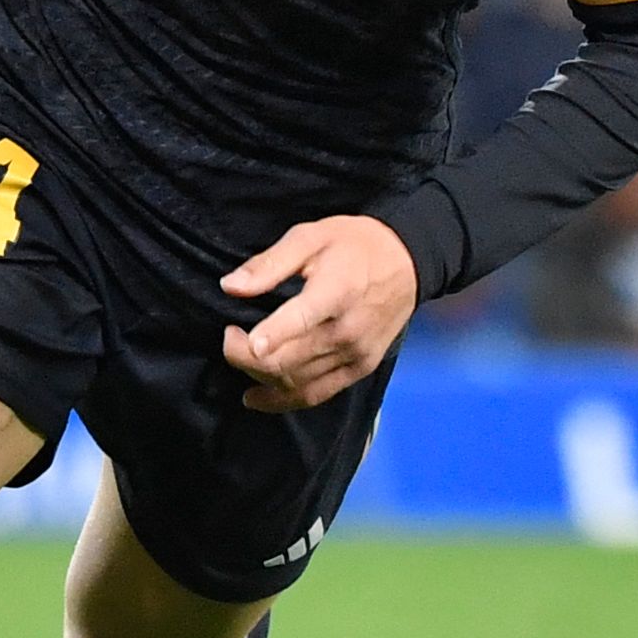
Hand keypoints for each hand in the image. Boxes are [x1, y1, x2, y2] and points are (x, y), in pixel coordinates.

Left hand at [219, 214, 417, 414]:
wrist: (408, 261)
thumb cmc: (355, 244)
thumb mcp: (311, 236)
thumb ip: (270, 263)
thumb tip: (230, 286)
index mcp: (336, 292)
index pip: (299, 321)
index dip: (267, 336)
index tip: (236, 339)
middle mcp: (347, 330)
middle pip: (286, 360)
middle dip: (243, 355)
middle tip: (229, 336)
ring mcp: (356, 354)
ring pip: (295, 382)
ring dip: (258, 375)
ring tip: (242, 355)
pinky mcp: (360, 368)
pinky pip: (316, 394)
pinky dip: (282, 400)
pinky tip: (256, 397)